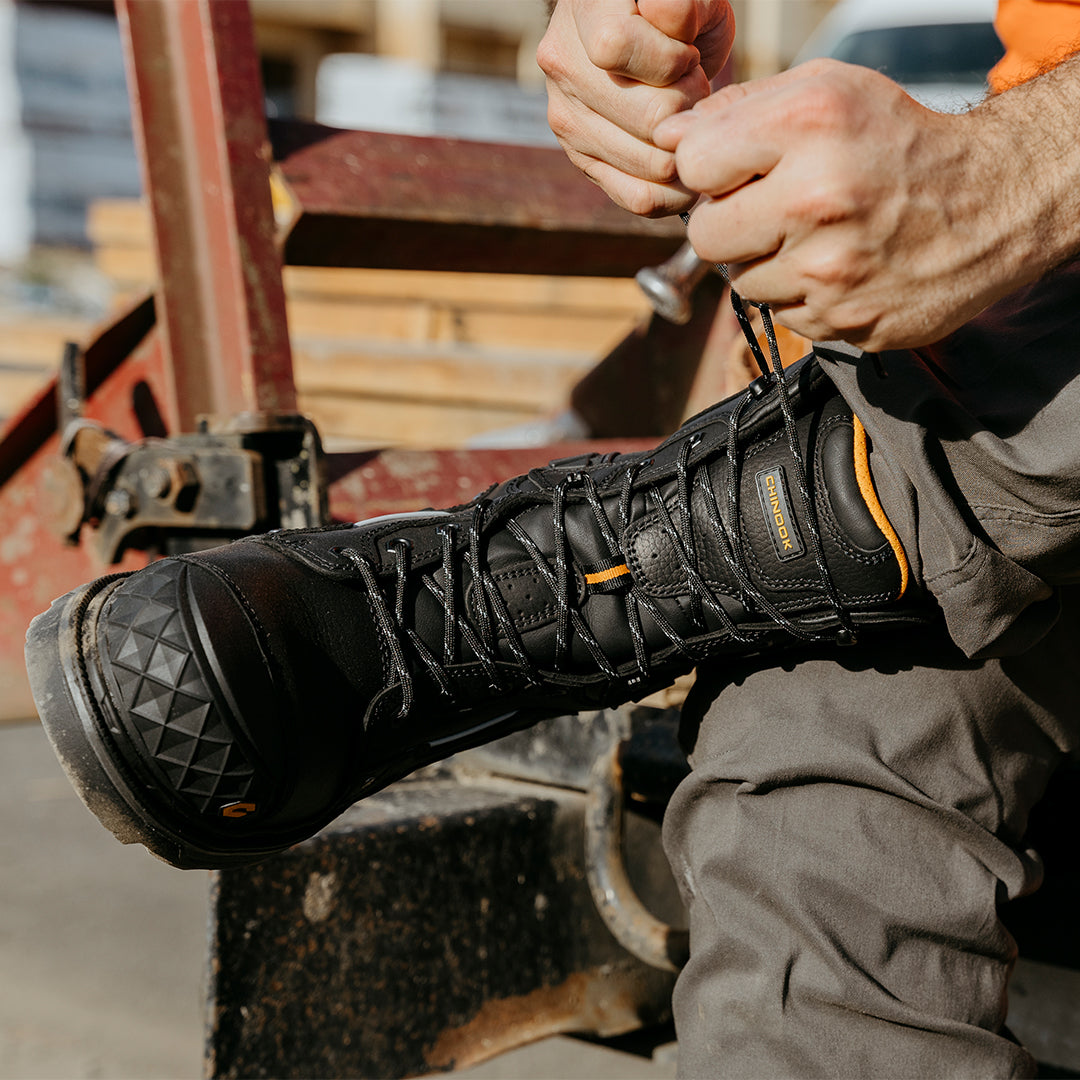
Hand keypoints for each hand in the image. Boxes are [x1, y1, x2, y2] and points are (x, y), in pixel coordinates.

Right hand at [538, 0, 733, 216]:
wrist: (647, 44)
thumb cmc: (676, 15)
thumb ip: (683, 4)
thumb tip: (668, 22)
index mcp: (583, 12)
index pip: (615, 47)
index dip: (670, 58)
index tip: (686, 53)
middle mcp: (562, 66)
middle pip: (649, 118)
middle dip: (689, 106)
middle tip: (693, 88)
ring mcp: (567, 121)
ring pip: (651, 164)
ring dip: (685, 146)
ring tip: (684, 117)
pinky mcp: (583, 163)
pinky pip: (640, 199)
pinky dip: (676, 192)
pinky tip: (684, 163)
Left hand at [654, 59, 1051, 350]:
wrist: (990, 205)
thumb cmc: (898, 144)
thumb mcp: (828, 93)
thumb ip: (738, 110)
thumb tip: (666, 137)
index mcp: (810, 125)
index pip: (693, 163)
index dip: (709, 169)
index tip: (737, 170)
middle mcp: (817, 199)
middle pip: (704, 234)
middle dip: (727, 222)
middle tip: (769, 209)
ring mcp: (830, 270)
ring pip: (740, 282)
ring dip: (765, 262)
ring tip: (814, 237)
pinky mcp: (842, 321)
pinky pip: (781, 314)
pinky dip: (799, 295)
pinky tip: (837, 266)